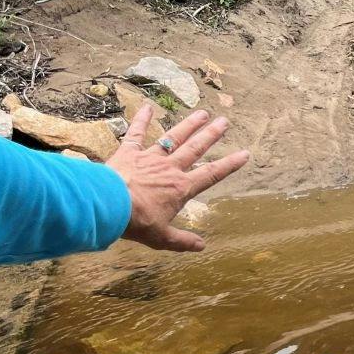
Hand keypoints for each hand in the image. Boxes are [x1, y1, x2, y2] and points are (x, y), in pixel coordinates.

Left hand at [106, 105, 249, 251]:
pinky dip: (142, 120)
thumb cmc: (137, 222)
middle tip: (225, 122)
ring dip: (189, 125)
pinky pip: (137, 133)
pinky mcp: (129, 152)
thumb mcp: (162, 238)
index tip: (244, 153)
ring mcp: (150, 158)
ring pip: (173, 138)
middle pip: (195, 149)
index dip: (230, 164)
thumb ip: (182, 240)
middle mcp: (170, 169)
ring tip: (202, 113)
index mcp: (181, 189)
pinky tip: (147, 107)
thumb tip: (202, 246)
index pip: (211, 175)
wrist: (109, 204)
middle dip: (211, 136)